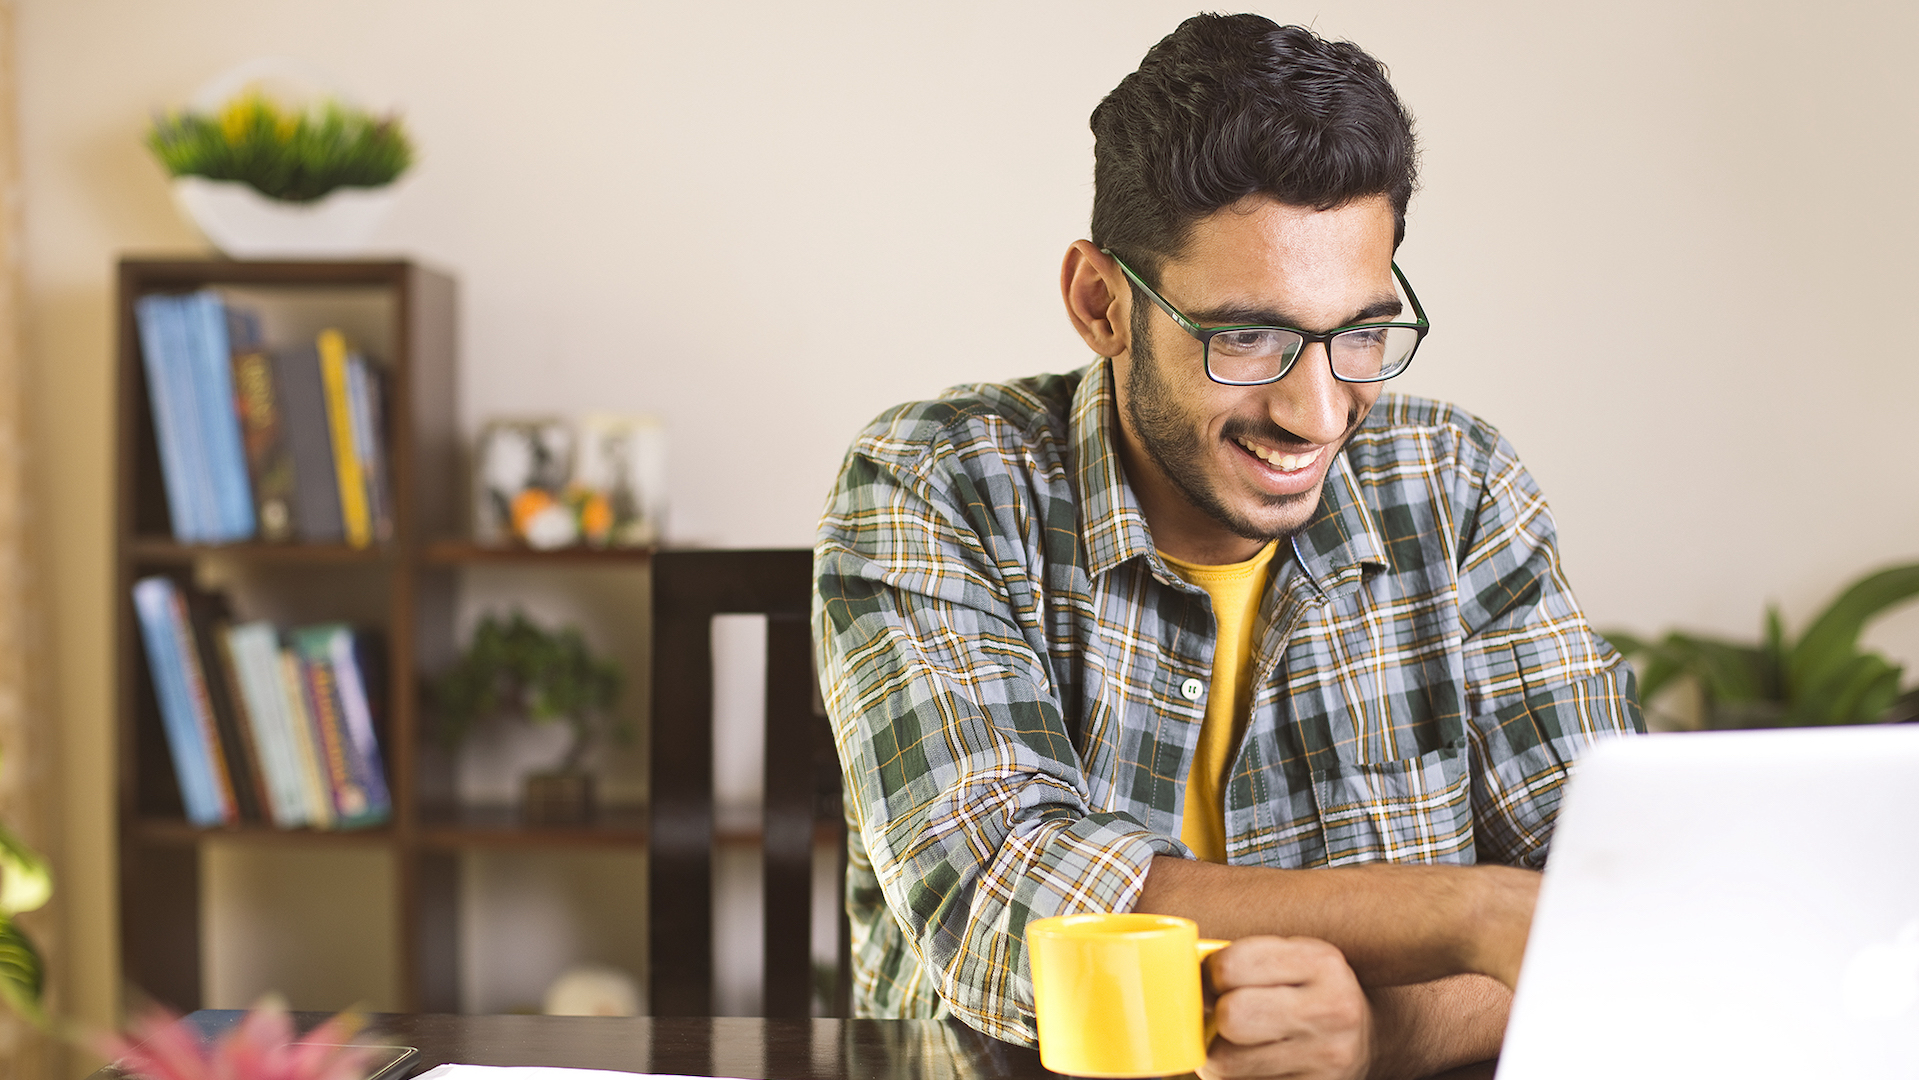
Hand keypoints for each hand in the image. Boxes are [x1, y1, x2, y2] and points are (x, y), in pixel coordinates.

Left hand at [1202, 936, 1371, 1079]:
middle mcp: (1330, 1010)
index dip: (1210, 975)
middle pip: (1232, 1016)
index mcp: (1321, 963)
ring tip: (1233, 1045)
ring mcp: (1327, 1058)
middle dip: (1216, 1018)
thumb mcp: (1294, 958)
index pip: (1232, 966)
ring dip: (1217, 1056)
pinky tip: (1252, 1067)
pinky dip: (1236, 1079)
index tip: (1216, 982)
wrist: (1367, 1040)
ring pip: (1227, 1063)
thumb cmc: (1311, 992)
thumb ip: (1245, 959)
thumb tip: (1180, 975)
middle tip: (1223, 1017)